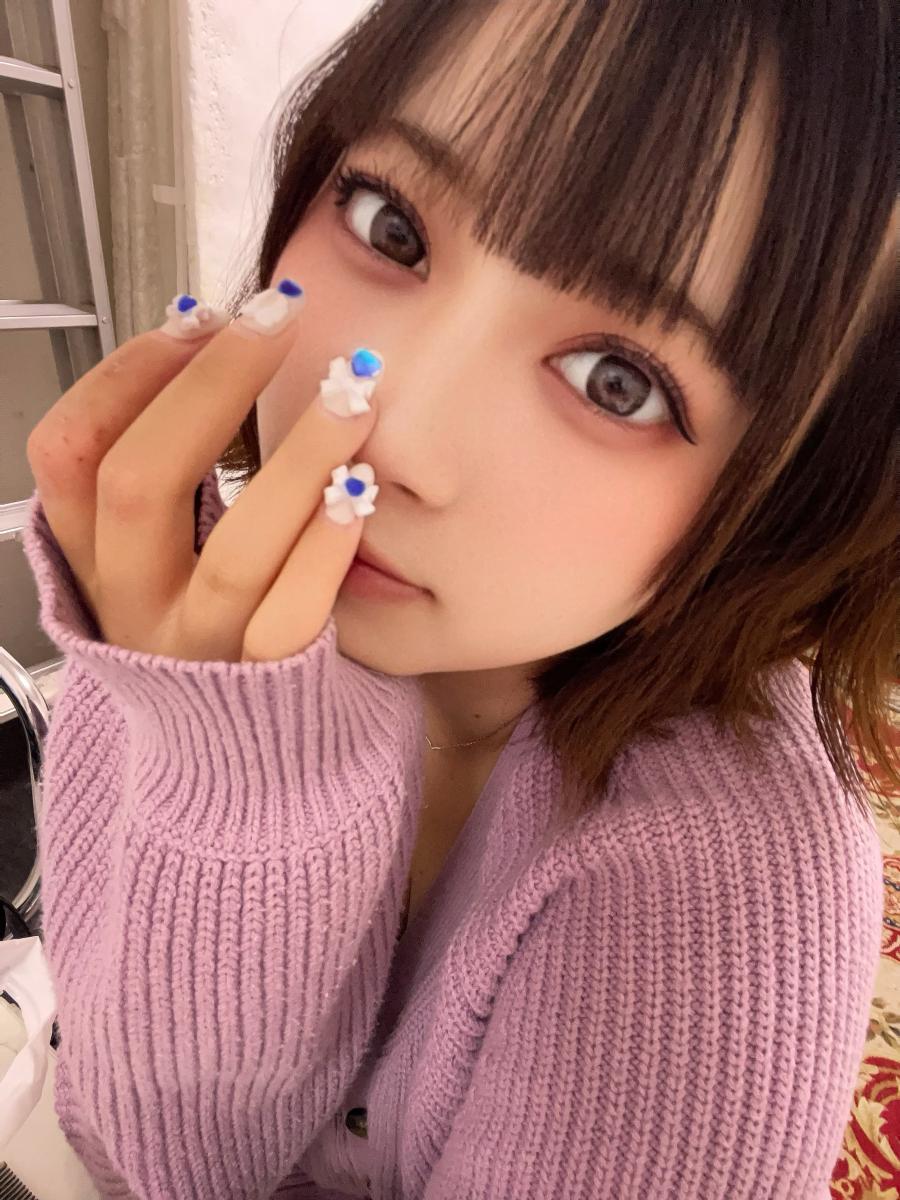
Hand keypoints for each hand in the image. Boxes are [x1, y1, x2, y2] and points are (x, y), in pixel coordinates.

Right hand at [26, 288, 379, 662]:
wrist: (235, 761)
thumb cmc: (208, 629)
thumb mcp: (158, 556)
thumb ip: (171, 473)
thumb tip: (216, 349)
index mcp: (94, 562)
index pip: (70, 452)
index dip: (128, 373)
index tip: (199, 318)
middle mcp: (132, 607)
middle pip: (141, 483)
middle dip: (212, 386)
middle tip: (280, 323)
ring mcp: (198, 651)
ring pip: (234, 550)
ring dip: (297, 459)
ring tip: (351, 398)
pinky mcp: (265, 683)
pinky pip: (295, 614)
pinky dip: (328, 548)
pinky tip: (359, 495)